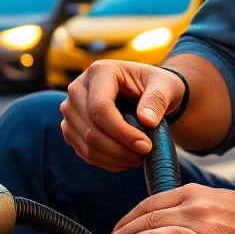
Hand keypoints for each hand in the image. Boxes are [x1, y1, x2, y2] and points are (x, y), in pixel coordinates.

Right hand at [60, 60, 185, 171]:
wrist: (144, 92)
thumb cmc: (155, 86)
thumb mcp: (165, 85)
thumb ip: (158, 99)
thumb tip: (147, 121)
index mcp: (99, 72)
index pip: (101, 108)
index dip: (122, 132)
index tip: (146, 146)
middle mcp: (77, 88)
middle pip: (91, 129)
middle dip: (119, 149)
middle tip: (144, 155)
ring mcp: (70, 110)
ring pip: (86, 144)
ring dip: (114, 158)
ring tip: (138, 158)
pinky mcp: (70, 128)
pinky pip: (84, 152)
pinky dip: (106, 161)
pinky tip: (125, 160)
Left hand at [103, 184, 234, 233]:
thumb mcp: (213, 204)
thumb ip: (189, 212)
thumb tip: (167, 228)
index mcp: (192, 193)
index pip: (150, 202)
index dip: (129, 217)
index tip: (116, 231)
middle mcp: (193, 203)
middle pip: (147, 212)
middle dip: (122, 228)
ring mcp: (200, 221)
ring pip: (154, 222)